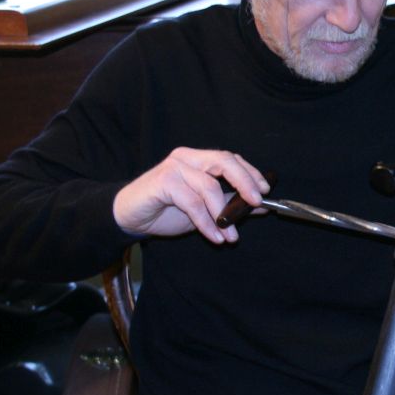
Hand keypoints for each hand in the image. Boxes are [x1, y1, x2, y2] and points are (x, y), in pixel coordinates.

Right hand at [112, 149, 268, 242]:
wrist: (129, 218)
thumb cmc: (165, 210)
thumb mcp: (205, 209)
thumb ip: (230, 204)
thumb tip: (261, 206)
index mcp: (198, 159)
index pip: (230, 159)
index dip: (250, 173)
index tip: (265, 191)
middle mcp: (187, 158)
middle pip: (224, 161)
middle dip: (244, 182)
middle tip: (256, 202)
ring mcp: (174, 168)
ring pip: (208, 186)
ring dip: (224, 214)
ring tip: (231, 236)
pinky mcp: (162, 182)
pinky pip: (192, 203)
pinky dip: (207, 222)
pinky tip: (215, 236)